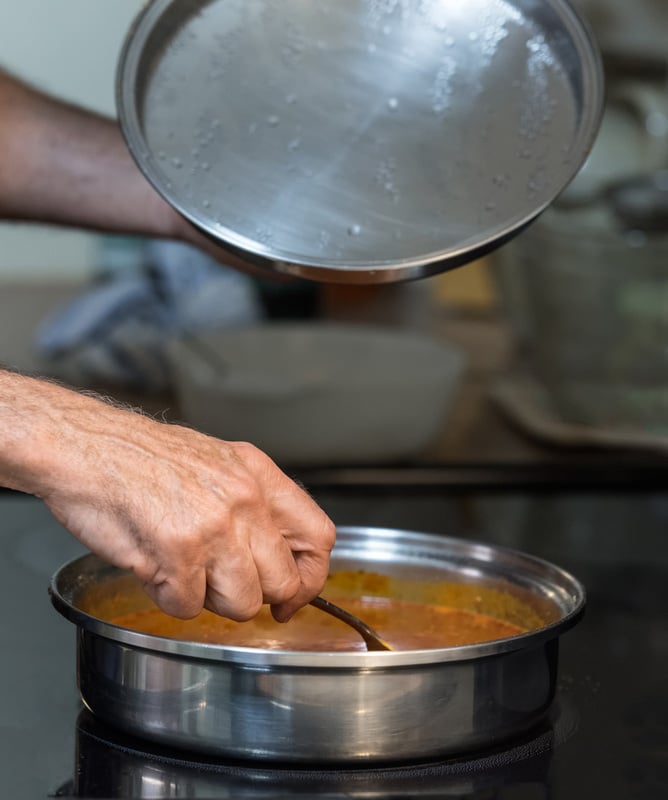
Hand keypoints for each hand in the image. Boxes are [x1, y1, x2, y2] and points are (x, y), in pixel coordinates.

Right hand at [1, 373, 334, 620]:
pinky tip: (153, 564)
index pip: (318, 537)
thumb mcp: (215, 463)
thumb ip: (253, 505)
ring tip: (180, 567)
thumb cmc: (139, 457)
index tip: (292, 595)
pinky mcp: (177, 550)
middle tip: (220, 585)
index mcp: (257, 474)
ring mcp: (214, 525)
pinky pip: (188, 606)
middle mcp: (244, 498)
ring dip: (208, 599)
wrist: (82, 445)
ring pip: (241, 603)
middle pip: (282, 582)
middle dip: (252, 596)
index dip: (309, 577)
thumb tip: (280, 556)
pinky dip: (168, 597)